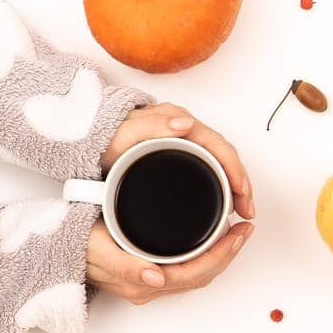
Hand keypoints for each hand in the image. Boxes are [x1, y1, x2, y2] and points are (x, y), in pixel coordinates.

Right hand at [85, 219, 251, 303]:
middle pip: (203, 275)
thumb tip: (157, 279)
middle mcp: (150, 287)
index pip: (196, 274)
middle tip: (246, 227)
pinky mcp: (147, 274)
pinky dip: (205, 254)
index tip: (239, 231)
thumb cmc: (74, 245)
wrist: (52, 249)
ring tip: (236, 231)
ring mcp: (149, 283)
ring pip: (196, 274)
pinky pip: (185, 269)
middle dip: (229, 253)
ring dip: (220, 254)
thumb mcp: (97, 250)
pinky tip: (212, 239)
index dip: (223, 255)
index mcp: (143, 284)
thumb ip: (126, 266)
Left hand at [101, 102, 255, 218]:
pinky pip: (208, 167)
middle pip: (225, 156)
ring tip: (240, 209)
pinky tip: (222, 199)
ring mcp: (183, 141)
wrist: (84, 142)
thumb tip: (186, 125)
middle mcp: (185, 129)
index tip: (243, 195)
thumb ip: (151, 126)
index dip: (236, 172)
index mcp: (178, 122)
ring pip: (219, 163)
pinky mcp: (178, 154)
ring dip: (234, 185)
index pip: (220, 147)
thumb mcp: (124, 134)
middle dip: (241, 184)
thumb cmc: (102, 140)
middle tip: (247, 210)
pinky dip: (221, 184)